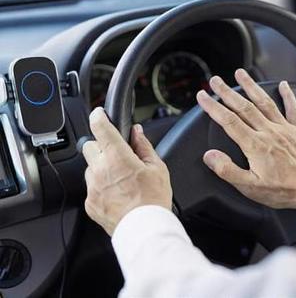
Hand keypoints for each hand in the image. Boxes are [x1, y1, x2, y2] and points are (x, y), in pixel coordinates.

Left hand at [83, 107, 171, 234]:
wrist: (145, 229)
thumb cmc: (153, 200)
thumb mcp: (157, 168)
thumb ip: (144, 146)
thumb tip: (137, 132)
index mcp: (117, 157)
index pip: (100, 127)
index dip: (98, 116)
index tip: (100, 114)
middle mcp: (100, 169)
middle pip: (89, 146)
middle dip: (101, 147)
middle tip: (117, 156)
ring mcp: (92, 187)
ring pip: (90, 168)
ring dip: (101, 168)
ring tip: (120, 180)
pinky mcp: (90, 203)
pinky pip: (91, 188)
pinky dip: (101, 187)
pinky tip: (117, 194)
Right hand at [197, 69, 295, 209]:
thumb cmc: (282, 190)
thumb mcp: (250, 187)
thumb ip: (228, 170)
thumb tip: (210, 156)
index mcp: (254, 145)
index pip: (229, 120)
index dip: (213, 107)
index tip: (203, 96)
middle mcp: (268, 132)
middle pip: (243, 106)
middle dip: (227, 92)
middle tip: (215, 80)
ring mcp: (284, 129)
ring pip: (264, 102)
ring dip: (251, 86)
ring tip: (240, 74)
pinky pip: (292, 108)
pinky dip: (287, 95)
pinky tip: (283, 84)